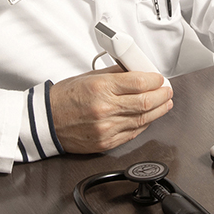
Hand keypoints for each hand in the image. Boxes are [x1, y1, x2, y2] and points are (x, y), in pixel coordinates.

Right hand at [50, 67, 173, 153]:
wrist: (46, 121)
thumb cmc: (64, 98)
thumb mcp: (89, 77)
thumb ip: (115, 74)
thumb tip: (137, 71)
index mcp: (100, 87)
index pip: (139, 82)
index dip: (155, 80)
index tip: (159, 79)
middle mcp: (105, 108)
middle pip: (146, 101)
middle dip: (162, 95)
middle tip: (167, 91)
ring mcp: (106, 128)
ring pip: (143, 119)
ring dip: (158, 111)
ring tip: (164, 104)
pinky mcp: (106, 142)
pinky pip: (133, 133)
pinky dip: (144, 124)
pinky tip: (147, 118)